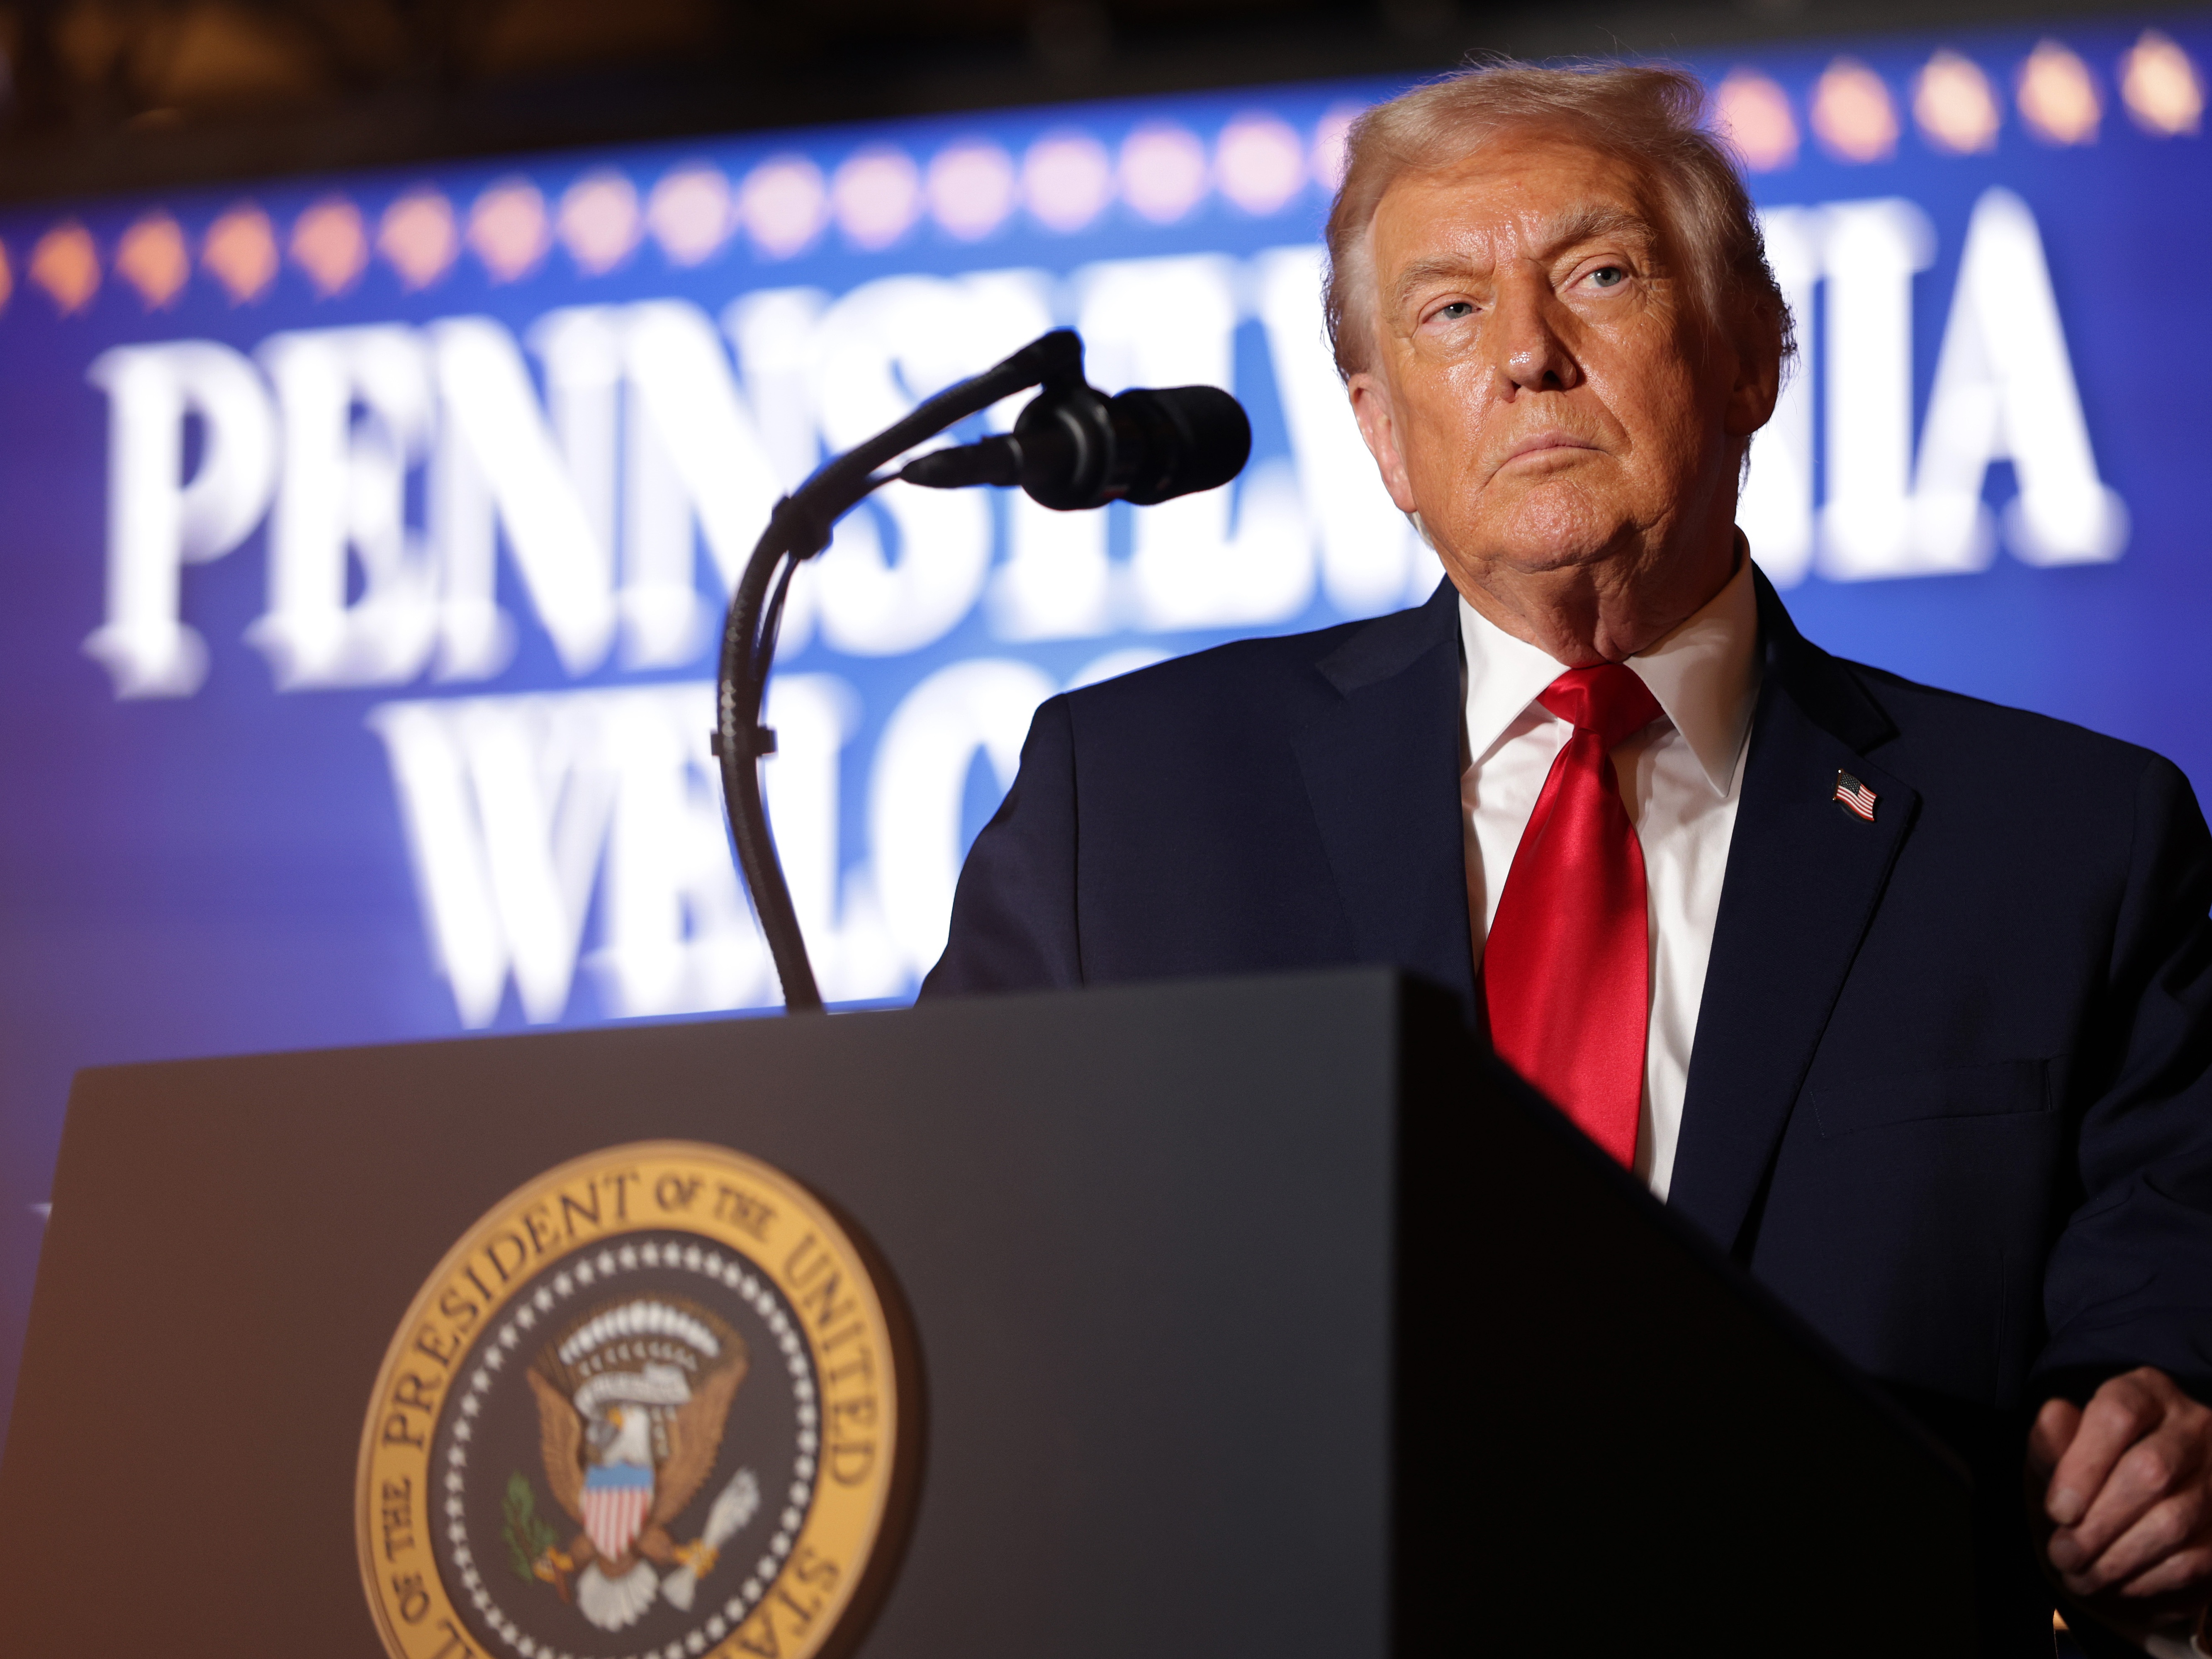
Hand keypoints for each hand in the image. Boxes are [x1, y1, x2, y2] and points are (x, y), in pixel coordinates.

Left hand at [2029, 1367, 2211, 1639]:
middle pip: (2150, 1472)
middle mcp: (2194, 1426)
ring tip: (2078, 1576)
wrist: (2140, 1490)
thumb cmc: (2092, 1460)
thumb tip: (2054, 1421)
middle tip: (2061, 1555)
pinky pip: (2195, 1559)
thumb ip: (2054, 1435)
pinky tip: (2115, 1583)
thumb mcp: (2064, 1440)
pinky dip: (2148, 1578)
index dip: (2083, 1465)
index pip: (2118, 1414)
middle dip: (2098, 1523)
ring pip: (2174, 1521)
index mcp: (2147, 1392)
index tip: (2057, 1511)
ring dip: (2119, 1558)